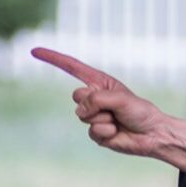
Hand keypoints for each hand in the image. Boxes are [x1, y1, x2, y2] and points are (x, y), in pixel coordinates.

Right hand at [31, 47, 185, 168]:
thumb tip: (82, 109)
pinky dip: (105, 133)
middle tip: (113, 109)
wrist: (151, 135)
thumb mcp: (120, 98)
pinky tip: (116, 132)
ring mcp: (93, 115)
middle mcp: (94, 97)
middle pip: (77, 96)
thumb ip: (98, 99)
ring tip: (117, 121)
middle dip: (94, 103)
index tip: (34, 51)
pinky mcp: (95, 133)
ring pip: (82, 115)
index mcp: (99, 82)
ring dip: (102, 119)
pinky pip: (91, 132)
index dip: (53, 58)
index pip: (71, 67)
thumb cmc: (140, 111)